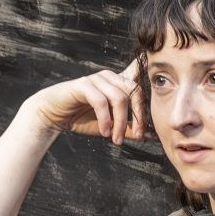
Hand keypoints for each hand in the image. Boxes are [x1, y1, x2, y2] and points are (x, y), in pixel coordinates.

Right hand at [20, 61, 144, 145]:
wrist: (53, 116)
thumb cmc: (81, 119)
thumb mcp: (109, 126)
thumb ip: (126, 128)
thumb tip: (146, 135)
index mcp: (117, 83)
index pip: (139, 77)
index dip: (150, 75)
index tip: (161, 80)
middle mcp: (110, 77)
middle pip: (135, 91)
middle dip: (138, 116)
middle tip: (137, 136)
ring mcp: (97, 79)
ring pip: (119, 98)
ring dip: (120, 123)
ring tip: (116, 139)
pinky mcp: (84, 85)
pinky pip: (101, 102)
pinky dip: (105, 119)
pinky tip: (103, 132)